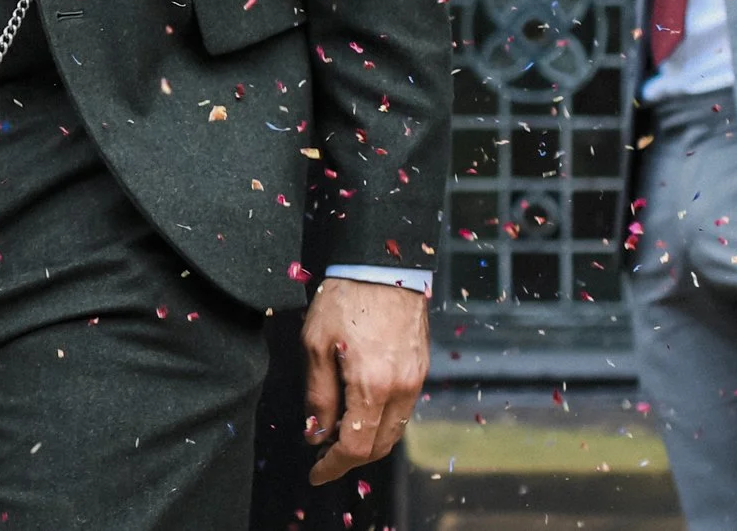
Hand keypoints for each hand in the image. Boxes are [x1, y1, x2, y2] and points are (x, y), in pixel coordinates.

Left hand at [303, 278, 427, 484]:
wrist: (382, 264)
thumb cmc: (344, 297)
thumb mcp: (315, 344)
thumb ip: (318, 396)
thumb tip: (316, 434)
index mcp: (372, 385)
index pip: (355, 447)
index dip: (333, 466)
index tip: (315, 473)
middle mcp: (401, 388)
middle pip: (378, 445)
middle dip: (349, 458)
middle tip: (322, 455)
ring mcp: (416, 379)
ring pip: (393, 430)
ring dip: (367, 441)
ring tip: (337, 434)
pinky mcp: (421, 368)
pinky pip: (403, 409)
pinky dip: (382, 421)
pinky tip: (360, 411)